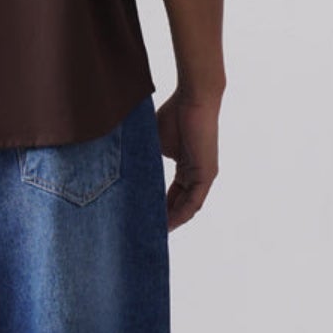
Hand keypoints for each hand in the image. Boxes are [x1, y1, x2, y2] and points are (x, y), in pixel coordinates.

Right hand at [155, 84, 223, 231]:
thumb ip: (148, 159)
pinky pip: (193, 202)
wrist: (193, 100)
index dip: (161, 207)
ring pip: (188, 207)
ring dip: (173, 220)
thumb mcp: (156, 143)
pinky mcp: (206, 175)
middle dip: (165, 218)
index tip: (145, 217)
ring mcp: (203, 176)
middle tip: (147, 231)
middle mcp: (197, 175)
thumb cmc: (175, 114)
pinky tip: (168, 224)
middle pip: (180, 204)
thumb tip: (126, 169)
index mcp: (187, 168)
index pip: (174, 194)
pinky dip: (181, 214)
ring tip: (155, 232)